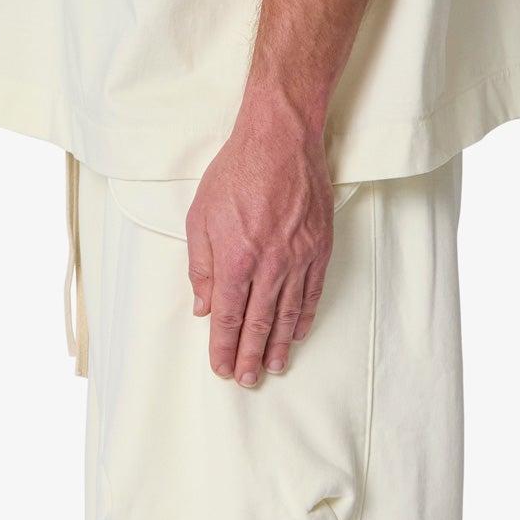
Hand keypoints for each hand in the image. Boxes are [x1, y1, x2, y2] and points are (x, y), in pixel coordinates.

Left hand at [185, 109, 333, 386]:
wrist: (282, 139)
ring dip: (277, 345)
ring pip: (287, 314)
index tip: (221, 368)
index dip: (223, 346)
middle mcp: (269, 265)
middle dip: (249, 356)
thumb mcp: (200, 216)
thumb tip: (203, 306)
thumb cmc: (236, 173)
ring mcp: (298, 258)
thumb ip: (201, 265)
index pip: (227, 316)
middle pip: (257, 323)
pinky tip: (297, 334)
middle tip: (246, 380)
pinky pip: (311, 292)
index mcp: (236, 259)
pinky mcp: (319, 248)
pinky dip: (304, 317)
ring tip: (272, 368)